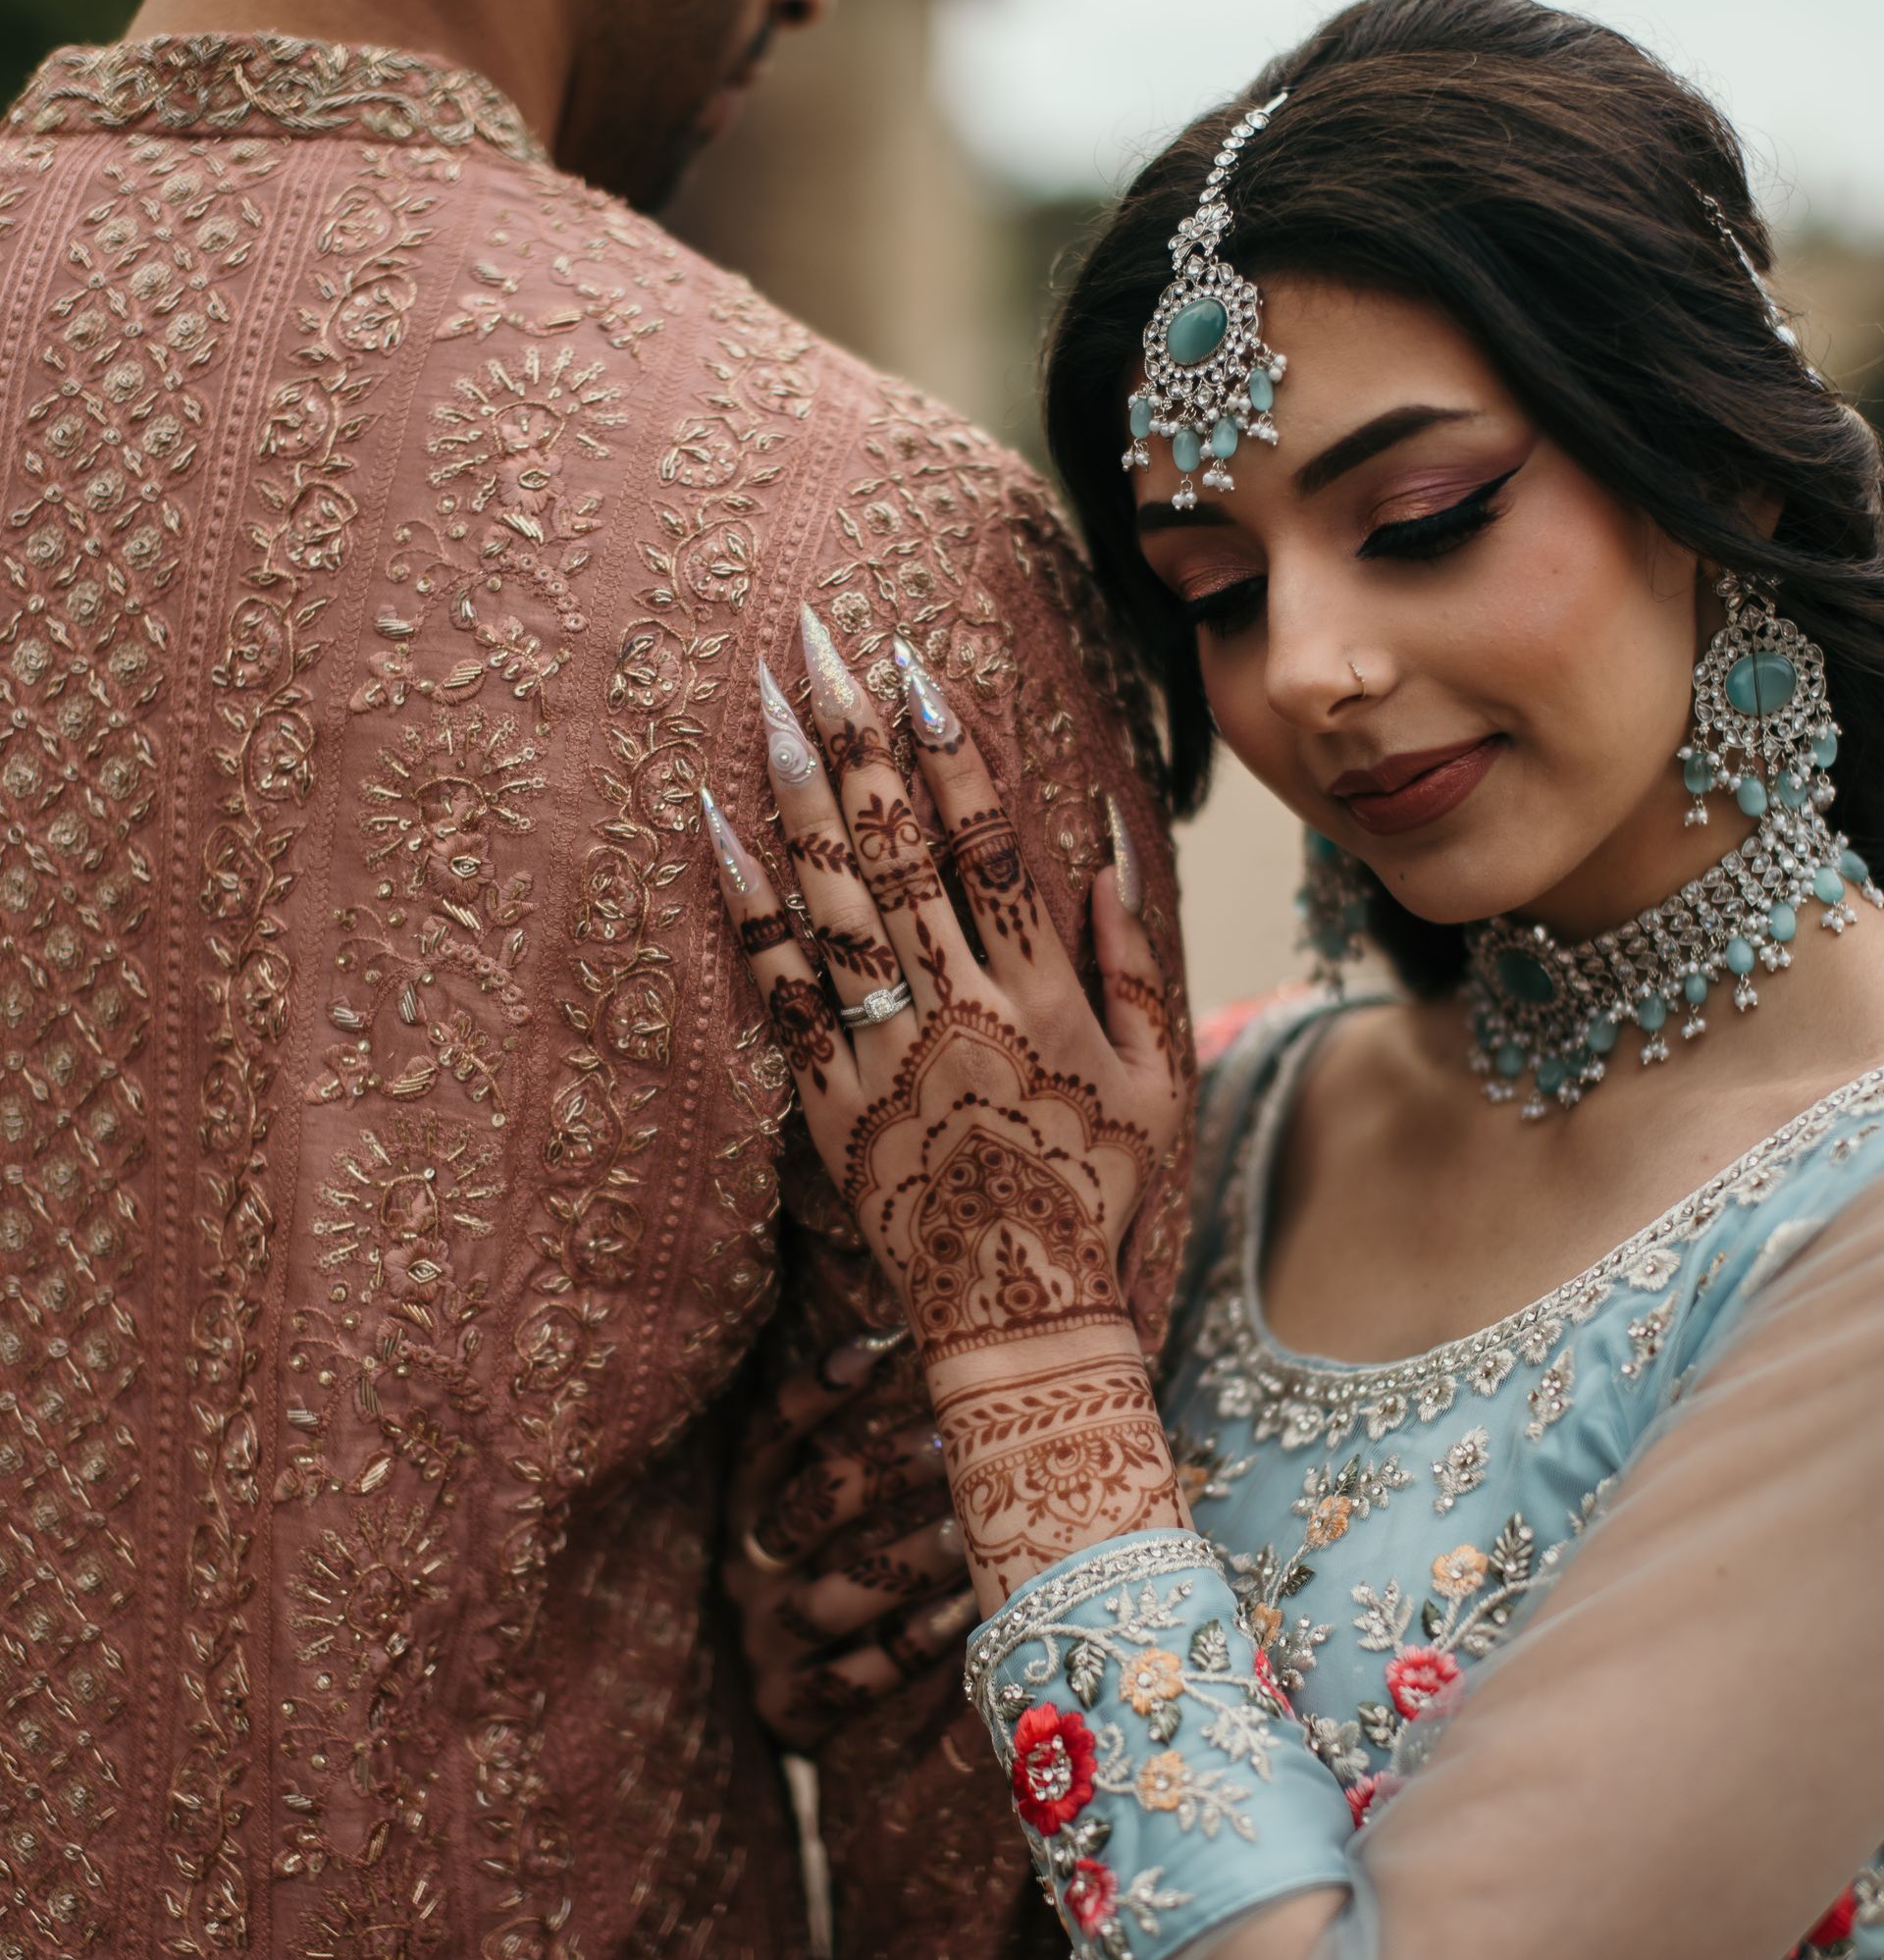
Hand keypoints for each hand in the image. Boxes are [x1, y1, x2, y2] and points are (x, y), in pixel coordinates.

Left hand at [707, 614, 1188, 1601]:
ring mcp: (887, 1052)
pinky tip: (716, 828)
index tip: (918, 667)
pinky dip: (746, 906)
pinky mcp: (829, 1099)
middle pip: (896, 849)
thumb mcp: (1159, 1081)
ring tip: (763, 703)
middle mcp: (961, 1009)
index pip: (989, 846)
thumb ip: (1134, 964)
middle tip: (815, 642)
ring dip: (795, 793)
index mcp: (1044, 998)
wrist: (1021, 1317)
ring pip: (833, 901)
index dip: (951, 751)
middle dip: (855, 736)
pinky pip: (777, 987)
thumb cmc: (1097, 1195)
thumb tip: (1106, 849)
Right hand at [723, 1345, 976, 1752]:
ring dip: (908, 1561)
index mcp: (740, 1510)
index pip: (766, 1438)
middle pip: (807, 1511)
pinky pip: (859, 1677)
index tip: (882, 1341)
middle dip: (881, 1473)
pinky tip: (967, 1613)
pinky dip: (916, 1644)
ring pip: (837, 1596)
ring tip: (967, 1531)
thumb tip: (917, 1340)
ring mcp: (765, 1642)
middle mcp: (744, 1571)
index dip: (815, 1390)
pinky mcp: (793, 1708)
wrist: (762, 1708)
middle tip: (950, 1440)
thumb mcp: (802, 1517)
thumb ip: (840, 1455)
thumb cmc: (809, 1579)